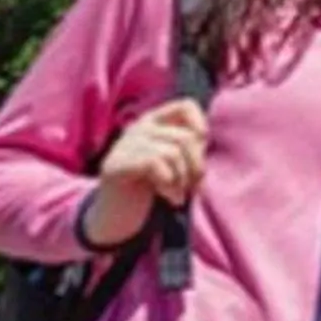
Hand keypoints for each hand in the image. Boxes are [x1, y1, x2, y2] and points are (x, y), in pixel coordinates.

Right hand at [85, 99, 207, 245]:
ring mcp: (125, 144)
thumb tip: (203, 136)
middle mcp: (139, 127)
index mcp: (155, 122)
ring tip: (180, 193)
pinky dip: (169, 184)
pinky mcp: (116, 164)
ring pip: (173, 152)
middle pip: (186, 137)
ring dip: (183, 178)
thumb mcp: (174, 162)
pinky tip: (169, 196)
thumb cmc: (151, 186)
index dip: (200, 122)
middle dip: (197, 166)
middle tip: (194, 186)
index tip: (203, 143)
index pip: (185, 106)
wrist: (116, 215)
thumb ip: (189, 147)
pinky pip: (155, 164)